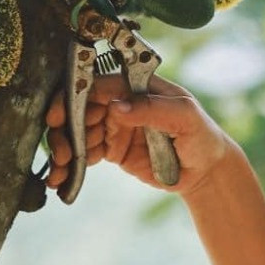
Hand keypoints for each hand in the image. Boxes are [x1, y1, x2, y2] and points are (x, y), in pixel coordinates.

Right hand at [43, 71, 236, 197]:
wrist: (205, 171)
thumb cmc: (201, 135)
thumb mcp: (185, 116)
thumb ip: (152, 109)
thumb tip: (117, 105)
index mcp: (136, 87)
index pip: (98, 85)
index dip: (74, 97)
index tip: (58, 115)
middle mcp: (121, 103)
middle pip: (79, 109)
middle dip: (64, 129)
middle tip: (61, 151)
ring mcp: (113, 127)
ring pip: (78, 133)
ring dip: (64, 150)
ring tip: (59, 170)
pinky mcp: (111, 150)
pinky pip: (86, 154)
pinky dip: (72, 166)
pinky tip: (63, 179)